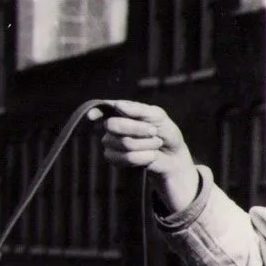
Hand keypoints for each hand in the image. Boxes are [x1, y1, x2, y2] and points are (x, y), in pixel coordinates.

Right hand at [94, 100, 201, 218]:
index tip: (92, 115)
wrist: (173, 155)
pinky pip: (127, 158)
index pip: (103, 109)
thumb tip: (118, 105)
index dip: (95, 111)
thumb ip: (139, 110)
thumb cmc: (165, 132)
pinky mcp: (114, 159)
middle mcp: (112, 128)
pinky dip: (144, 157)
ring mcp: (111, 144)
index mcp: (121, 112)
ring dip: (146, 144)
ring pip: (124, 143)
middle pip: (114, 125)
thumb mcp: (158, 116)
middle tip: (153, 131)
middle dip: (138, 128)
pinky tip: (150, 155)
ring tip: (155, 144)